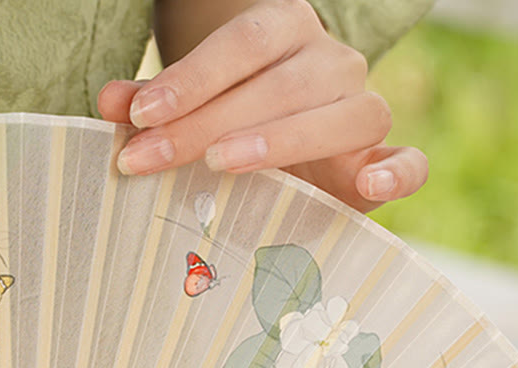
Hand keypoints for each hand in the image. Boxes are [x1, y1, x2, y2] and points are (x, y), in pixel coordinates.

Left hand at [98, 0, 427, 212]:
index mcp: (285, 31)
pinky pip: (411, 162)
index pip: (242, 43)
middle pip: (280, 83)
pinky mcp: (387, 159)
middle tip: (152, 158)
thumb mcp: (194, 109)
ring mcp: (365, 108)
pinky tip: (368, 185)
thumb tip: (106, 103)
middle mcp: (332, 62)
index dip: (190, 78)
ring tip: (224, 166)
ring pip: (342, 114)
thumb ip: (156, 106)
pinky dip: (397, 172)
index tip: (138, 118)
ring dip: (281, 139)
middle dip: (208, 123)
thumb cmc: (235, 121)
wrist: (292, 145)